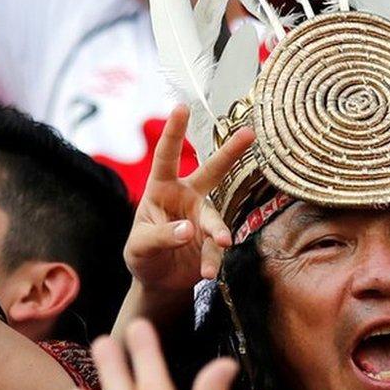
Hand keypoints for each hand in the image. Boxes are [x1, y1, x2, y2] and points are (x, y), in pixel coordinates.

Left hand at [126, 108, 246, 296]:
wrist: (158, 282)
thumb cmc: (142, 256)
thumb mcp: (139, 246)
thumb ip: (160, 235)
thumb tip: (188, 229)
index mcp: (160, 189)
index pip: (166, 157)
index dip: (174, 132)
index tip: (182, 107)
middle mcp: (186, 198)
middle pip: (211, 171)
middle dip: (230, 152)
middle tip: (249, 133)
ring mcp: (201, 219)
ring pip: (215, 218)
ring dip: (217, 231)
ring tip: (221, 243)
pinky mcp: (212, 243)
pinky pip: (216, 250)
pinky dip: (212, 261)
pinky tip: (207, 273)